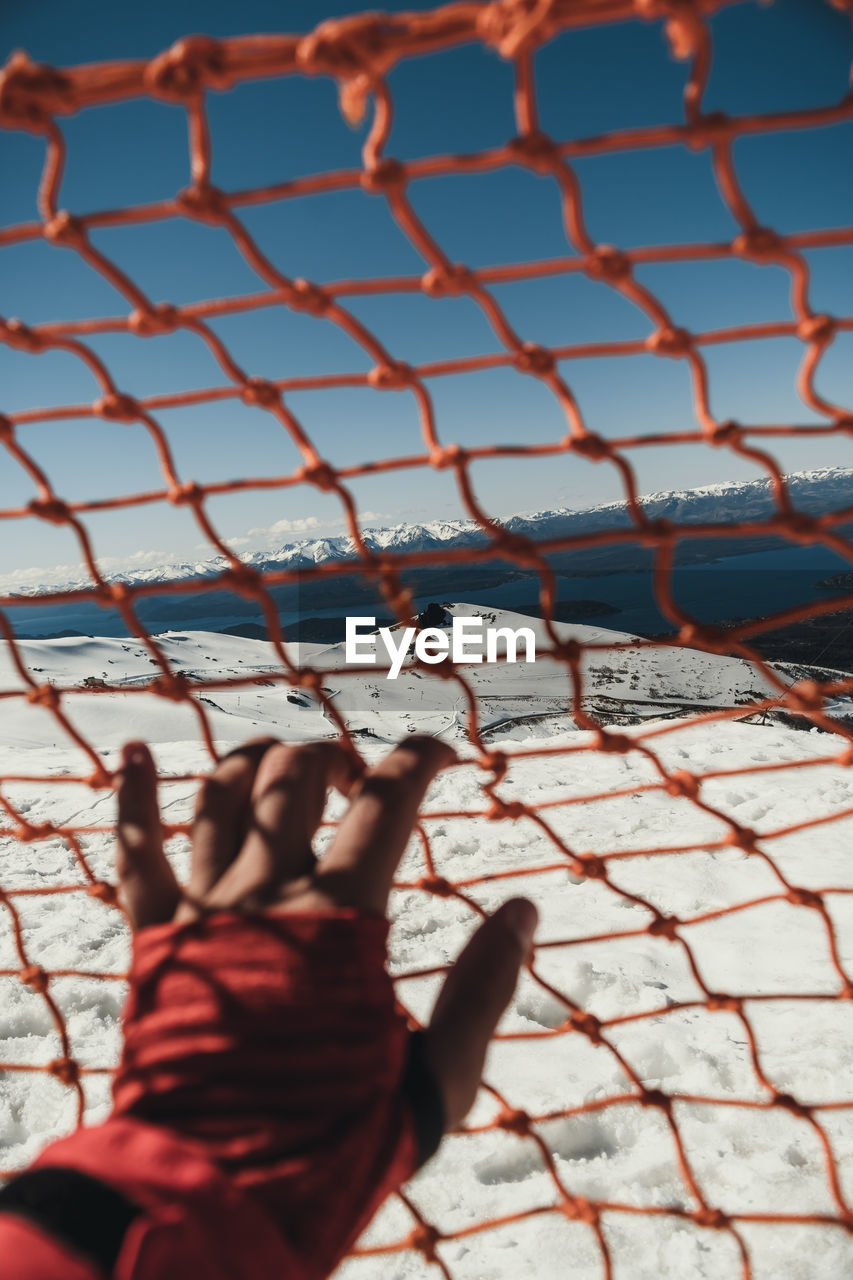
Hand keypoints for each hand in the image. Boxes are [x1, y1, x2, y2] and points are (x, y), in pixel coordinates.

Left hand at [115, 734, 537, 1135]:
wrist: (217, 1195)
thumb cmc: (334, 1143)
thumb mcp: (435, 1078)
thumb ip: (485, 988)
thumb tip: (524, 911)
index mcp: (339, 919)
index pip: (386, 800)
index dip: (420, 759)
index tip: (445, 753)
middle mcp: (266, 895)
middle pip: (297, 776)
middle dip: (338, 760)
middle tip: (360, 785)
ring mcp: (201, 910)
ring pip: (221, 794)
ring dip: (257, 762)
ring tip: (283, 766)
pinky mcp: (152, 938)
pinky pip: (134, 848)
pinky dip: (135, 794)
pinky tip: (137, 752)